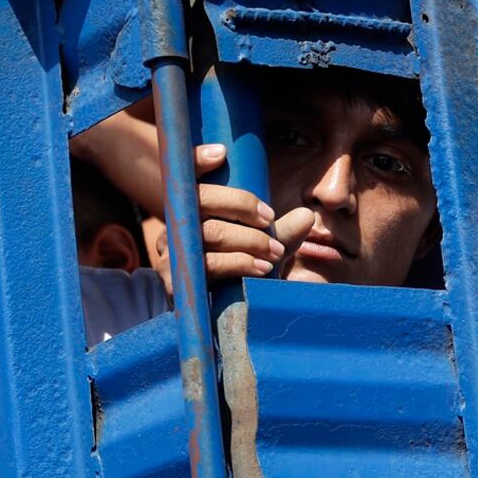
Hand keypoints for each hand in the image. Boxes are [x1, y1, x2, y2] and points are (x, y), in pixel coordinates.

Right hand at [154, 144, 314, 293]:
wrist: (222, 324)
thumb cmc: (241, 278)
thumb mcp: (265, 251)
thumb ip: (283, 233)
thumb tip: (307, 214)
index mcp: (191, 212)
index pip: (187, 177)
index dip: (197, 160)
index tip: (222, 153)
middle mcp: (174, 228)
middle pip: (200, 199)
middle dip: (241, 205)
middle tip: (271, 219)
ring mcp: (170, 254)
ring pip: (209, 232)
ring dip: (249, 239)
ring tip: (275, 251)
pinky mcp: (175, 281)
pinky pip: (209, 265)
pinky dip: (240, 263)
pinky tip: (262, 268)